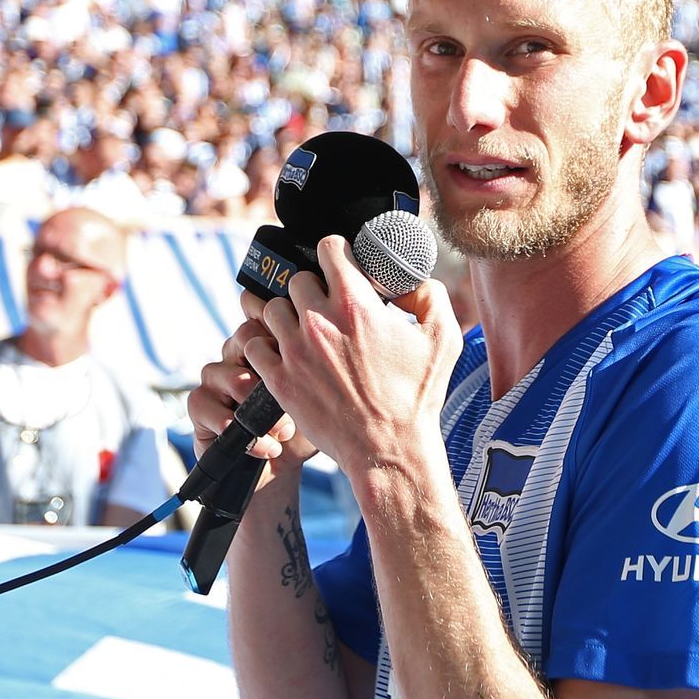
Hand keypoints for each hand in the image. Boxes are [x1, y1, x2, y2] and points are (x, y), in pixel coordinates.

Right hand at [186, 308, 317, 482]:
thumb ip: (324, 363)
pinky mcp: (200, 407)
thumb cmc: (308, 425)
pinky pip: (204, 403)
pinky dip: (233, 426)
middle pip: (243, 336)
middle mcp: (237, 354)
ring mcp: (215, 378)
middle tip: (292, 400)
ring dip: (254, 405)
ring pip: (224, 372)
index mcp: (266, 342)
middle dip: (269, 369)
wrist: (285, 466)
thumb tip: (336, 338)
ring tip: (284, 431)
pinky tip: (264, 446)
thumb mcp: (323, 391)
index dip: (276, 325)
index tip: (299, 350)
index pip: (262, 313)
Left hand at [249, 236, 459, 471]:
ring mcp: (295, 351)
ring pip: (271, 308)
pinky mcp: (279, 379)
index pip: (328, 248)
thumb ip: (431, 295)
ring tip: (304, 331)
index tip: (339, 265)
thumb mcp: (443, 339)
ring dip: (287, 315)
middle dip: (313, 288)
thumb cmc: (417, 398)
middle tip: (327, 307)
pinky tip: (283, 353)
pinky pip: (254, 345)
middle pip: (298, 279)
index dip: (335, 253)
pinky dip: (265, 346)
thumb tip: (411, 280)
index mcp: (356, 305)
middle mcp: (320, 322)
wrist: (389, 449)